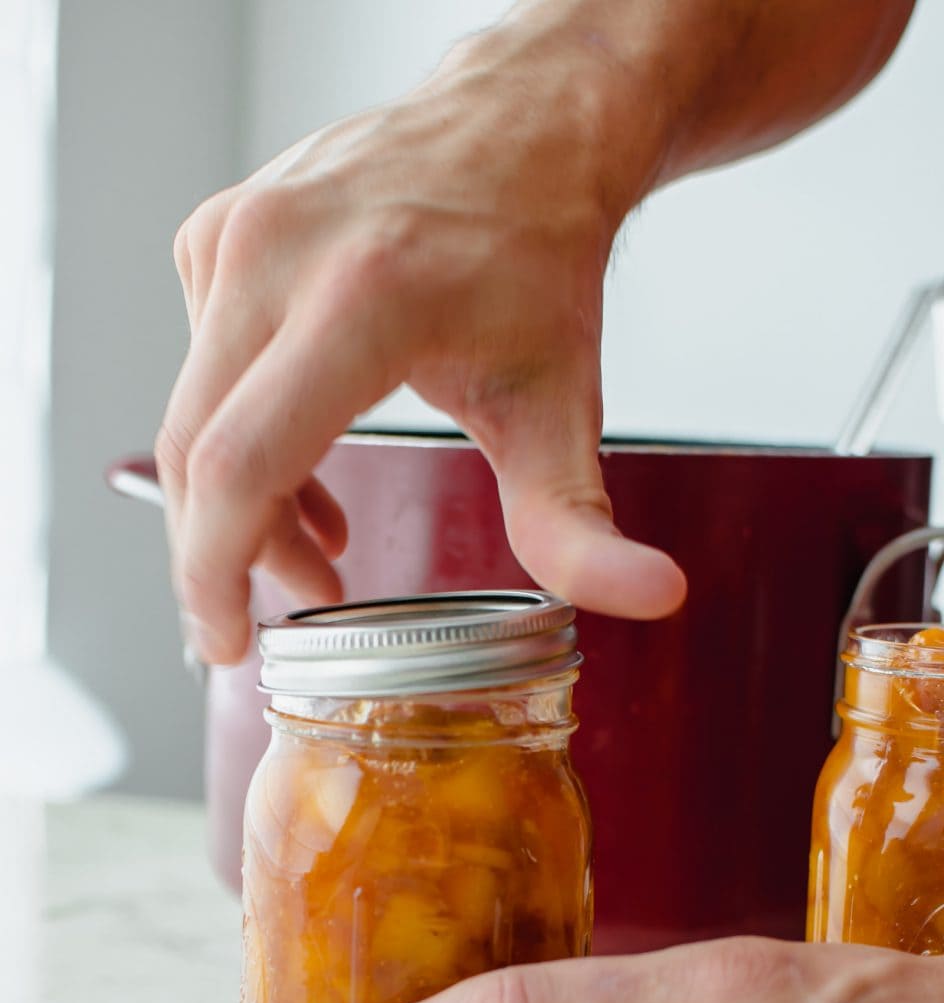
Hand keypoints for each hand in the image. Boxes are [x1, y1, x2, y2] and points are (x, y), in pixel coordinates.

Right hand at [154, 9, 685, 662]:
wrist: (521, 129)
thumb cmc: (539, 261)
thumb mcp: (563, 405)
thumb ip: (584, 522)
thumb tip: (650, 597)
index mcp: (360, 299)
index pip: (241, 464)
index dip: (218, 572)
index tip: (229, 641)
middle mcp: (276, 255)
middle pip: (198, 455)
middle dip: (232, 557)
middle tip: (292, 612)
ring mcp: (234, 236)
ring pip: (193, 418)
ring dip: (244, 504)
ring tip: (320, 549)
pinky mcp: (215, 236)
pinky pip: (199, 371)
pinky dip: (238, 437)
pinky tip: (301, 470)